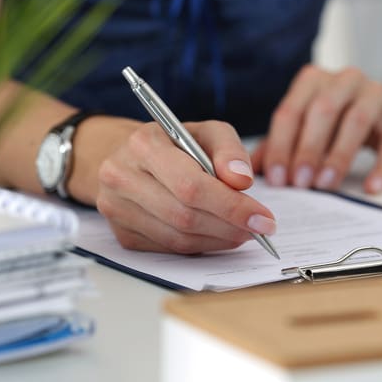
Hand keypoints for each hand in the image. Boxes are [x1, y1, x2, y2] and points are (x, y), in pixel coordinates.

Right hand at [96, 120, 275, 253]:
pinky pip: (169, 249)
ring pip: (178, 238)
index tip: (263, 218)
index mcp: (143, 144)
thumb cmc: (176, 143)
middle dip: (230, 226)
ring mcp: (117, 209)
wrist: (132, 157)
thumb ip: (229, 150)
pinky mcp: (123, 234)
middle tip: (259, 229)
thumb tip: (242, 181)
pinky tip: (219, 236)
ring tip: (243, 231)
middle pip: (184, 216)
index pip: (191, 185)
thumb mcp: (208, 132)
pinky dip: (201, 246)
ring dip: (219, 240)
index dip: (231, 206)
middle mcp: (122, 176)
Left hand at [252, 65, 381, 193]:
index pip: (291, 111)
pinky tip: (372, 187)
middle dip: (308, 148)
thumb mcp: (309, 127)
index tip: (277, 178)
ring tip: (326, 184)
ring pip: (356, 120)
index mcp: (314, 80)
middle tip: (299, 183)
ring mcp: (377, 94)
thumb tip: (248, 171)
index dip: (281, 145)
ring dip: (339, 155)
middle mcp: (345, 80)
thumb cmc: (343, 121)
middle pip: (322, 110)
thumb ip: (280, 145)